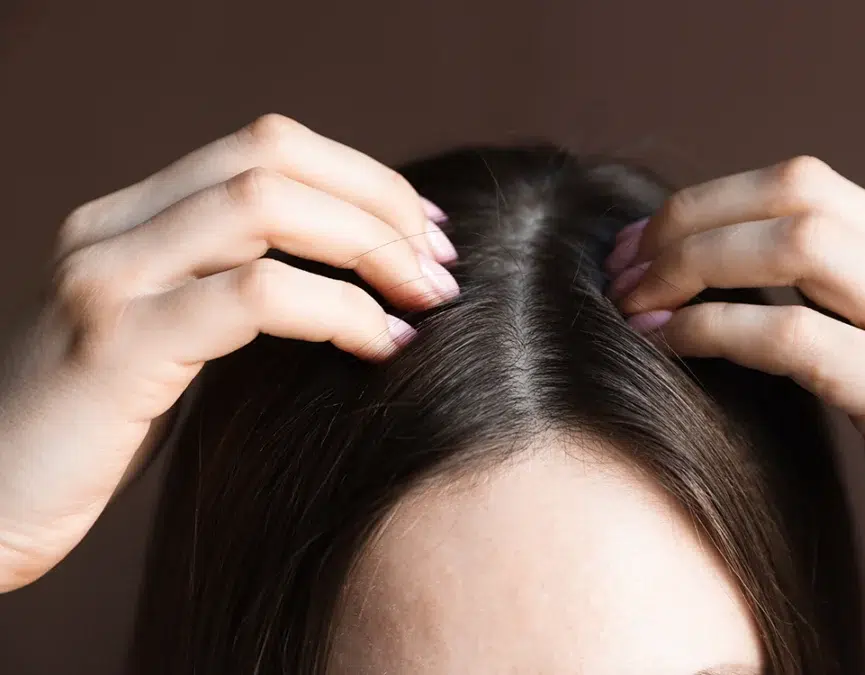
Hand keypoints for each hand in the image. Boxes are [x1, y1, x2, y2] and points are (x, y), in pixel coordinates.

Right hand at [0, 114, 459, 591]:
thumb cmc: (92, 437)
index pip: (265, 147)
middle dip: (379, 204)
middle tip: (441, 267)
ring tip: (427, 298)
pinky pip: (256, 296)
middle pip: (273, 157)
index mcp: (129, 218)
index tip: (424, 232)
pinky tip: (383, 345)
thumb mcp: (166, 341)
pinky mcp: (115, 346)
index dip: (362, 178)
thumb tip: (356, 281)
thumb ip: (233, 294)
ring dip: (370, 246)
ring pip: (265, 207)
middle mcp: (112, 229)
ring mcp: (107, 279)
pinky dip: (340, 310)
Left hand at [605, 156, 864, 670]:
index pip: (811, 187)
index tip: (644, 246)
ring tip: (633, 301)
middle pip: (799, 193)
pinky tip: (672, 346)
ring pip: (802, 245)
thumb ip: (844, 332)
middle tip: (622, 268)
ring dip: (695, 264)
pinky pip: (803, 340)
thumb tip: (733, 306)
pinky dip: (720, 331)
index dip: (712, 203)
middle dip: (692, 220)